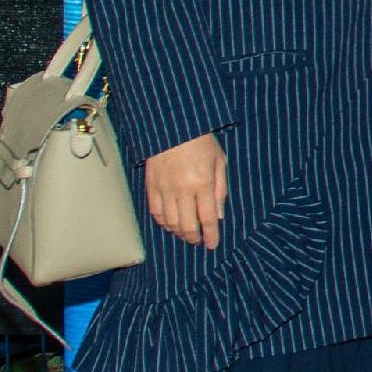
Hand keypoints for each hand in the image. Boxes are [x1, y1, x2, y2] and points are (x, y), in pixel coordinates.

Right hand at [143, 133, 225, 250]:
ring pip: (170, 222)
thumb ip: (220, 189)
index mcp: (202, 183)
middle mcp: (182, 190)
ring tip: (186, 234)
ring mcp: (164, 189)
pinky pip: (156, 212)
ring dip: (178, 232)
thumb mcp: (219, 161)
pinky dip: (163, 223)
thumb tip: (218, 216)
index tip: (212, 245)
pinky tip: (170, 224)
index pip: (207, 219)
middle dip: (194, 238)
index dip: (210, 236)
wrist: (172, 126)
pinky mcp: (151, 186)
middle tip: (198, 241)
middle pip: (187, 225)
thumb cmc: (201, 141)